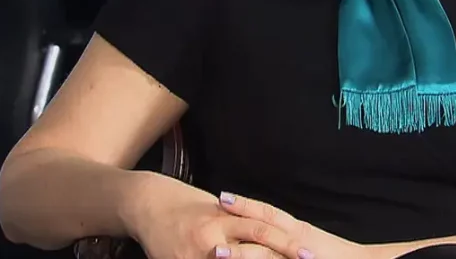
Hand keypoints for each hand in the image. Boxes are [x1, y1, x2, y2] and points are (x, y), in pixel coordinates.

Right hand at [126, 174, 291, 258]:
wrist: (147, 203)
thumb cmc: (184, 203)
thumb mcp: (216, 207)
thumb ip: (240, 221)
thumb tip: (269, 232)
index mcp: (226, 217)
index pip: (264, 231)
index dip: (287, 243)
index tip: (309, 254)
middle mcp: (213, 236)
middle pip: (255, 252)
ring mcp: (197, 254)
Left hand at [218, 191, 373, 258]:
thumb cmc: (337, 257)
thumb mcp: (312, 245)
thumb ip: (292, 240)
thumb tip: (277, 236)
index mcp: (300, 231)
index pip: (269, 213)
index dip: (247, 204)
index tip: (223, 197)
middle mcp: (298, 239)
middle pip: (265, 225)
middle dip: (240, 216)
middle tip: (216, 204)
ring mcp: (298, 255)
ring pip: (267, 252)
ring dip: (241, 253)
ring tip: (216, 252)